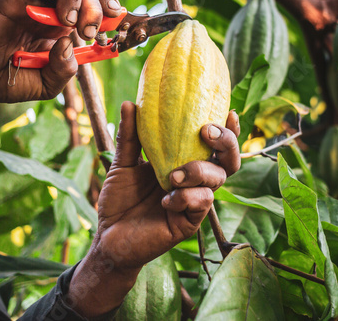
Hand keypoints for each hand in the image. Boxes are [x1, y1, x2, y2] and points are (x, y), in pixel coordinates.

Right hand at [0, 0, 121, 102]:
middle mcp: (53, 11)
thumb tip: (69, 41)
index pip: (96, 7)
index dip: (110, 7)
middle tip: (89, 30)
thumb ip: (64, 70)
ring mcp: (33, 0)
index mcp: (66, 29)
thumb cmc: (11, 80)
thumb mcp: (47, 85)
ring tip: (66, 19)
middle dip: (95, 6)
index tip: (119, 17)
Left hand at [68, 101, 240, 316]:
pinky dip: (186, 197)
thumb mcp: (123, 163)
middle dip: (226, 143)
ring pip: (217, 179)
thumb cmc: (120, 198)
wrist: (108, 234)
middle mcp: (195, 181)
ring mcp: (194, 201)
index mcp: (184, 162)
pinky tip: (166, 200)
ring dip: (198, 171)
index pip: (213, 145)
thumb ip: (130, 136)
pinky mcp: (190, 222)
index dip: (227, 130)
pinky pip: (202, 203)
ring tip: (172, 175)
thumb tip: (130, 103)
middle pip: (228, 160)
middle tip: (206, 132)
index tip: (228, 112)